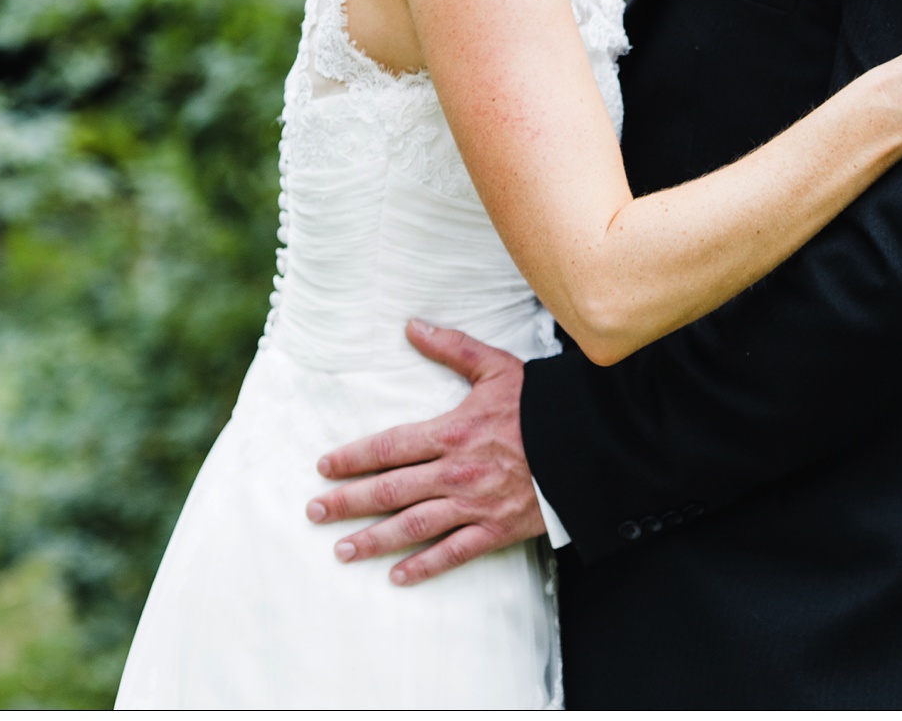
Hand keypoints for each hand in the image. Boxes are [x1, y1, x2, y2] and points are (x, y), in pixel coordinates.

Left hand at [305, 323, 544, 585]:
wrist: (587, 441)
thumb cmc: (540, 402)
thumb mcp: (496, 366)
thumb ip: (451, 347)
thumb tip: (411, 326)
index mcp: (452, 431)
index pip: (389, 447)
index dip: (353, 458)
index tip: (323, 467)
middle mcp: (456, 472)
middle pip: (390, 491)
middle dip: (348, 503)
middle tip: (314, 513)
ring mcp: (475, 504)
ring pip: (413, 527)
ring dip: (373, 539)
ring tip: (342, 549)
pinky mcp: (496, 529)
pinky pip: (453, 554)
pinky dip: (423, 567)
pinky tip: (397, 576)